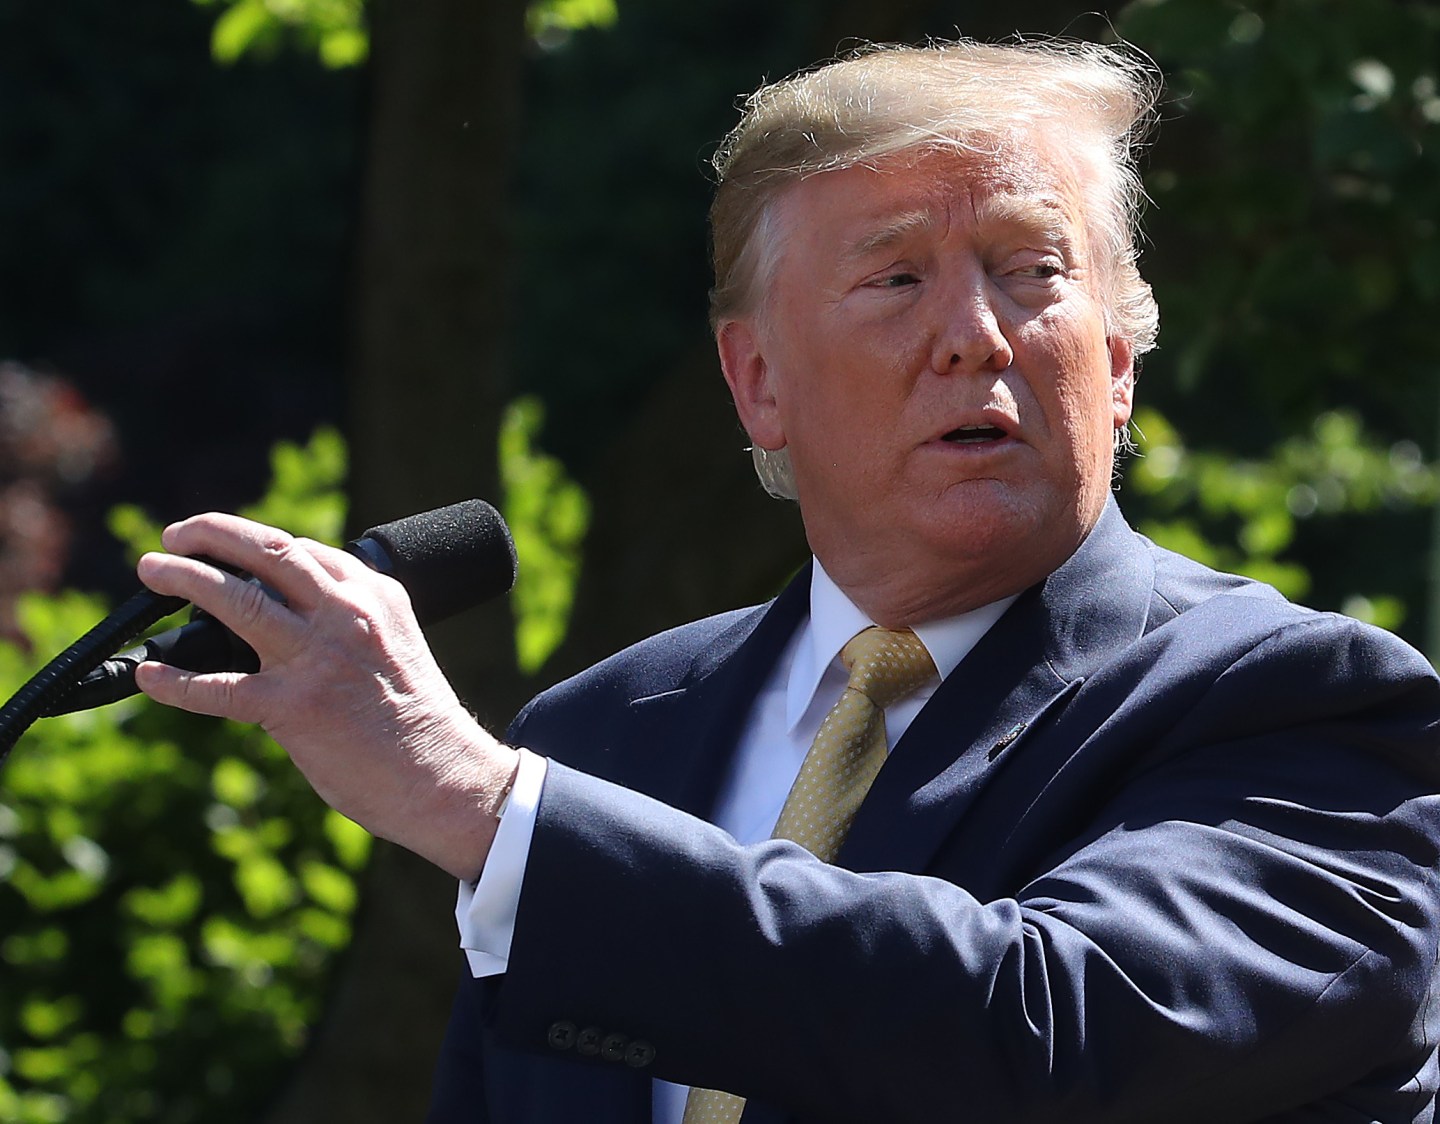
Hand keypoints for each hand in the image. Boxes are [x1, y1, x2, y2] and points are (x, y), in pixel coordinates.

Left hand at [134, 512, 516, 881]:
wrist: (442, 776)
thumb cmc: (419, 719)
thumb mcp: (396, 644)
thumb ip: (350, 622)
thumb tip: (291, 618)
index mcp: (375, 596)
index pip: (303, 551)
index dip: (253, 543)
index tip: (227, 548)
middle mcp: (345, 616)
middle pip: (267, 552)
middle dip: (212, 534)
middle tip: (176, 536)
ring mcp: (316, 659)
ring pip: (235, 600)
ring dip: (184, 578)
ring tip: (152, 571)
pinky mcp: (293, 708)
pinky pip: (218, 688)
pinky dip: (175, 682)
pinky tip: (149, 676)